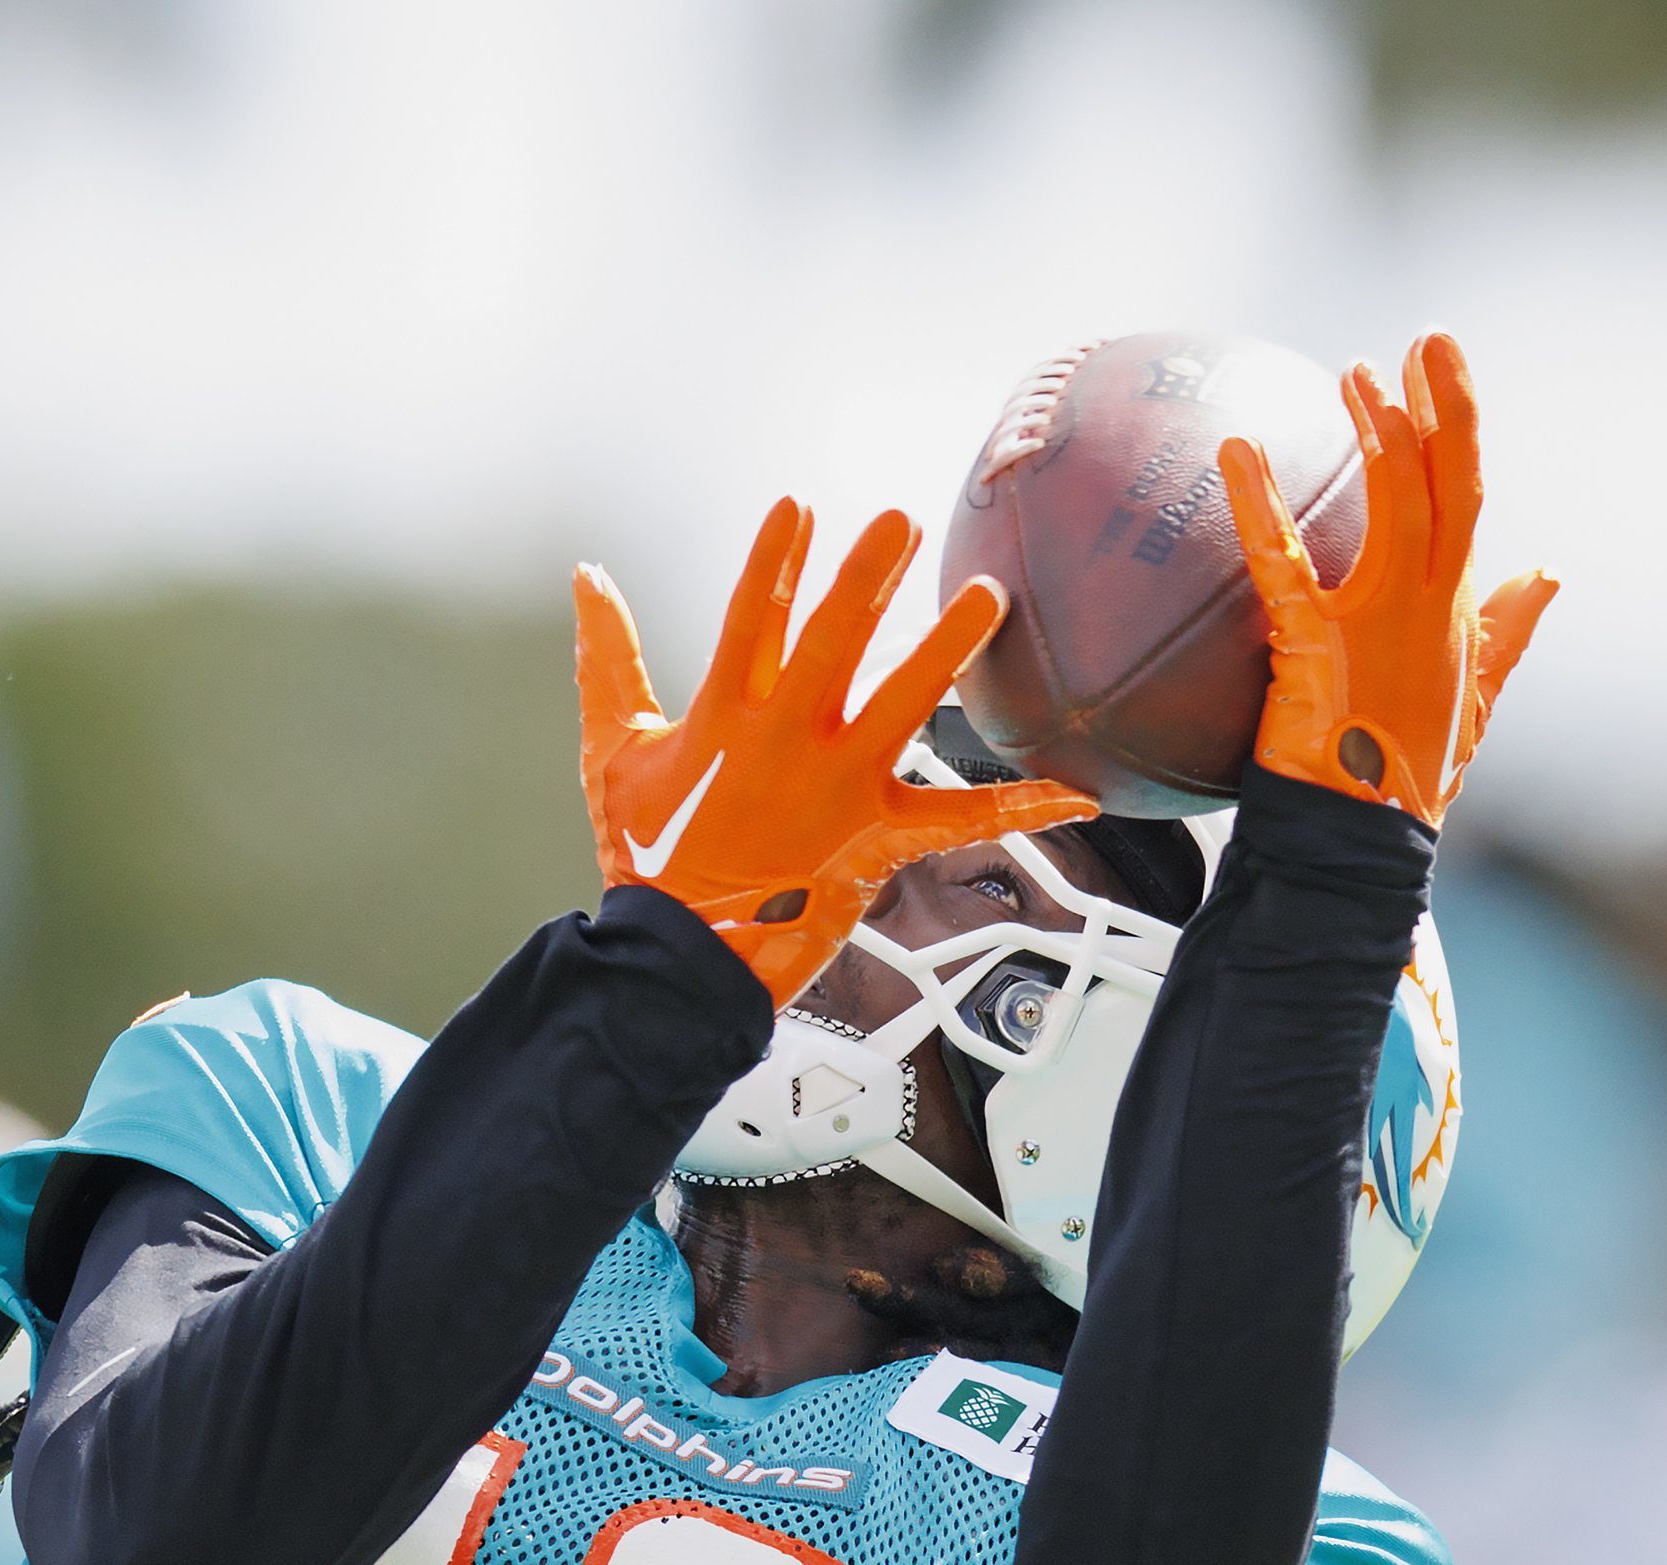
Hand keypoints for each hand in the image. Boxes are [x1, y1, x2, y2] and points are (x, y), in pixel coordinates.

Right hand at [574, 500, 1095, 1002]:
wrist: (678, 955)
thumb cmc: (644, 857)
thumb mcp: (609, 752)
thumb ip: (605, 659)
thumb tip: (588, 577)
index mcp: (722, 717)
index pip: (748, 618)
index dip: (775, 561)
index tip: (799, 506)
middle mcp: (783, 743)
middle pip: (829, 645)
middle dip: (865, 579)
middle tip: (899, 522)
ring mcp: (833, 789)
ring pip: (900, 706)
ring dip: (945, 649)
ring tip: (987, 597)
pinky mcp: (874, 837)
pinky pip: (958, 819)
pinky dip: (1021, 808)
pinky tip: (1077, 792)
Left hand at [1219, 331, 1554, 824]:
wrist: (1363, 845)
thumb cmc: (1403, 779)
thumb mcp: (1469, 699)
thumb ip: (1507, 631)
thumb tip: (1550, 572)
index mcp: (1456, 608)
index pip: (1465, 497)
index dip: (1458, 428)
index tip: (1441, 369)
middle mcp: (1431, 604)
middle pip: (1447, 482)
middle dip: (1440, 404)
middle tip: (1421, 340)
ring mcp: (1383, 622)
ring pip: (1396, 503)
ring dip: (1380, 432)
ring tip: (1357, 374)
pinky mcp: (1322, 645)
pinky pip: (1282, 559)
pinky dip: (1258, 502)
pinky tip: (1234, 452)